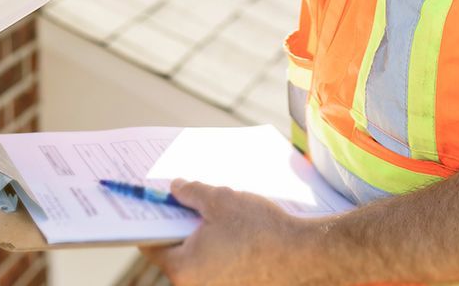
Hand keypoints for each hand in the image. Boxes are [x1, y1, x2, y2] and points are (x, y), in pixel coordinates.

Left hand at [140, 180, 314, 285]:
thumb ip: (190, 192)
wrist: (306, 256)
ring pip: (200, 259)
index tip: (153, 204)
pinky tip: (233, 230)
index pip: (152, 245)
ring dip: (203, 237)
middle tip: (184, 200)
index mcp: (183, 269)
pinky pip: (219, 267)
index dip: (152, 220)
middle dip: (180, 225)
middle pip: (177, 252)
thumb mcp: (219, 199)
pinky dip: (221, 249)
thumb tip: (175, 188)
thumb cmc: (260, 230)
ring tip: (214, 212)